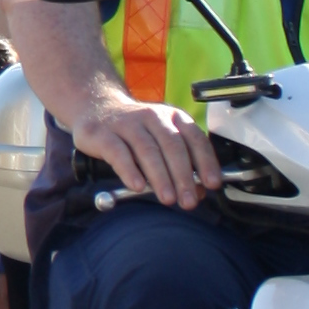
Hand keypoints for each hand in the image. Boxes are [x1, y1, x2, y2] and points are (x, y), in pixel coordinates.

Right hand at [69, 92, 220, 209]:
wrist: (96, 109)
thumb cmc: (134, 131)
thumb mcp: (160, 142)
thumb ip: (180, 165)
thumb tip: (198, 192)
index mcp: (172, 117)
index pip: (195, 138)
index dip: (206, 162)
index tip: (212, 183)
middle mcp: (152, 116)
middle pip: (172, 146)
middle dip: (183, 176)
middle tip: (188, 200)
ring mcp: (127, 124)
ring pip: (148, 150)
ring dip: (160, 177)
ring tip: (167, 198)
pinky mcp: (103, 134)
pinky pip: (119, 153)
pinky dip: (129, 171)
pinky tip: (137, 186)